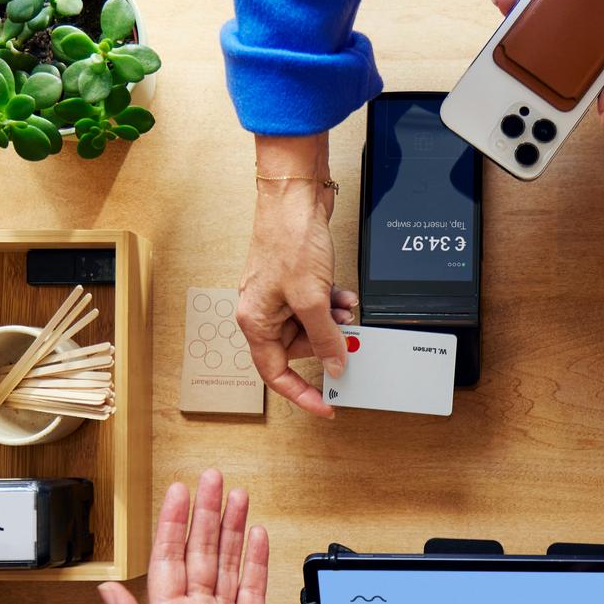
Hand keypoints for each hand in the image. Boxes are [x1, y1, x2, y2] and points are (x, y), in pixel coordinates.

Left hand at [101, 470, 273, 603]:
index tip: (181, 492)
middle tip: (214, 479)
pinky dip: (257, 563)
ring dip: (233, 531)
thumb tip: (106, 592)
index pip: (170, 560)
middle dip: (208, 514)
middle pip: (201, 553)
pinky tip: (258, 538)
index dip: (174, 524)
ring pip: (228, 565)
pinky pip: (254, 592)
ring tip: (239, 497)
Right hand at [240, 134, 359, 417]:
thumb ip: (325, 338)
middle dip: (327, 342)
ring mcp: (278, 294)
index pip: (276, 373)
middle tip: (348, 337)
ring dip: (333, 320)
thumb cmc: (288, 240)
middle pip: (298, 347)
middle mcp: (263, 310)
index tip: (324, 405)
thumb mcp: (312, 299)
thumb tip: (335, 366)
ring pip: (311, 324)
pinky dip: (333, 302)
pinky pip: (316, 304)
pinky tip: (344, 293)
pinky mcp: (294, 279)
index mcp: (255, 321)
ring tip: (346, 308)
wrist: (294, 197)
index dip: (301, 393)